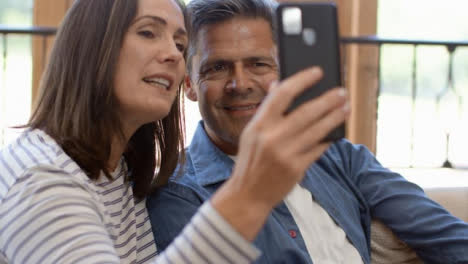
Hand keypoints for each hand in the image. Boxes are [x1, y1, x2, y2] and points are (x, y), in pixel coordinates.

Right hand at [212, 67, 348, 239]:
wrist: (247, 194)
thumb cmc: (250, 160)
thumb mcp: (251, 132)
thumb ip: (266, 109)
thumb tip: (277, 83)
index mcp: (259, 124)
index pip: (283, 93)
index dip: (302, 80)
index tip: (317, 72)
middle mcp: (272, 137)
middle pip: (307, 111)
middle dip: (328, 99)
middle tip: (341, 92)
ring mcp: (286, 154)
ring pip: (318, 129)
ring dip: (335, 117)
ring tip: (345, 107)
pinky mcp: (296, 169)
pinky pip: (318, 149)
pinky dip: (328, 139)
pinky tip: (336, 131)